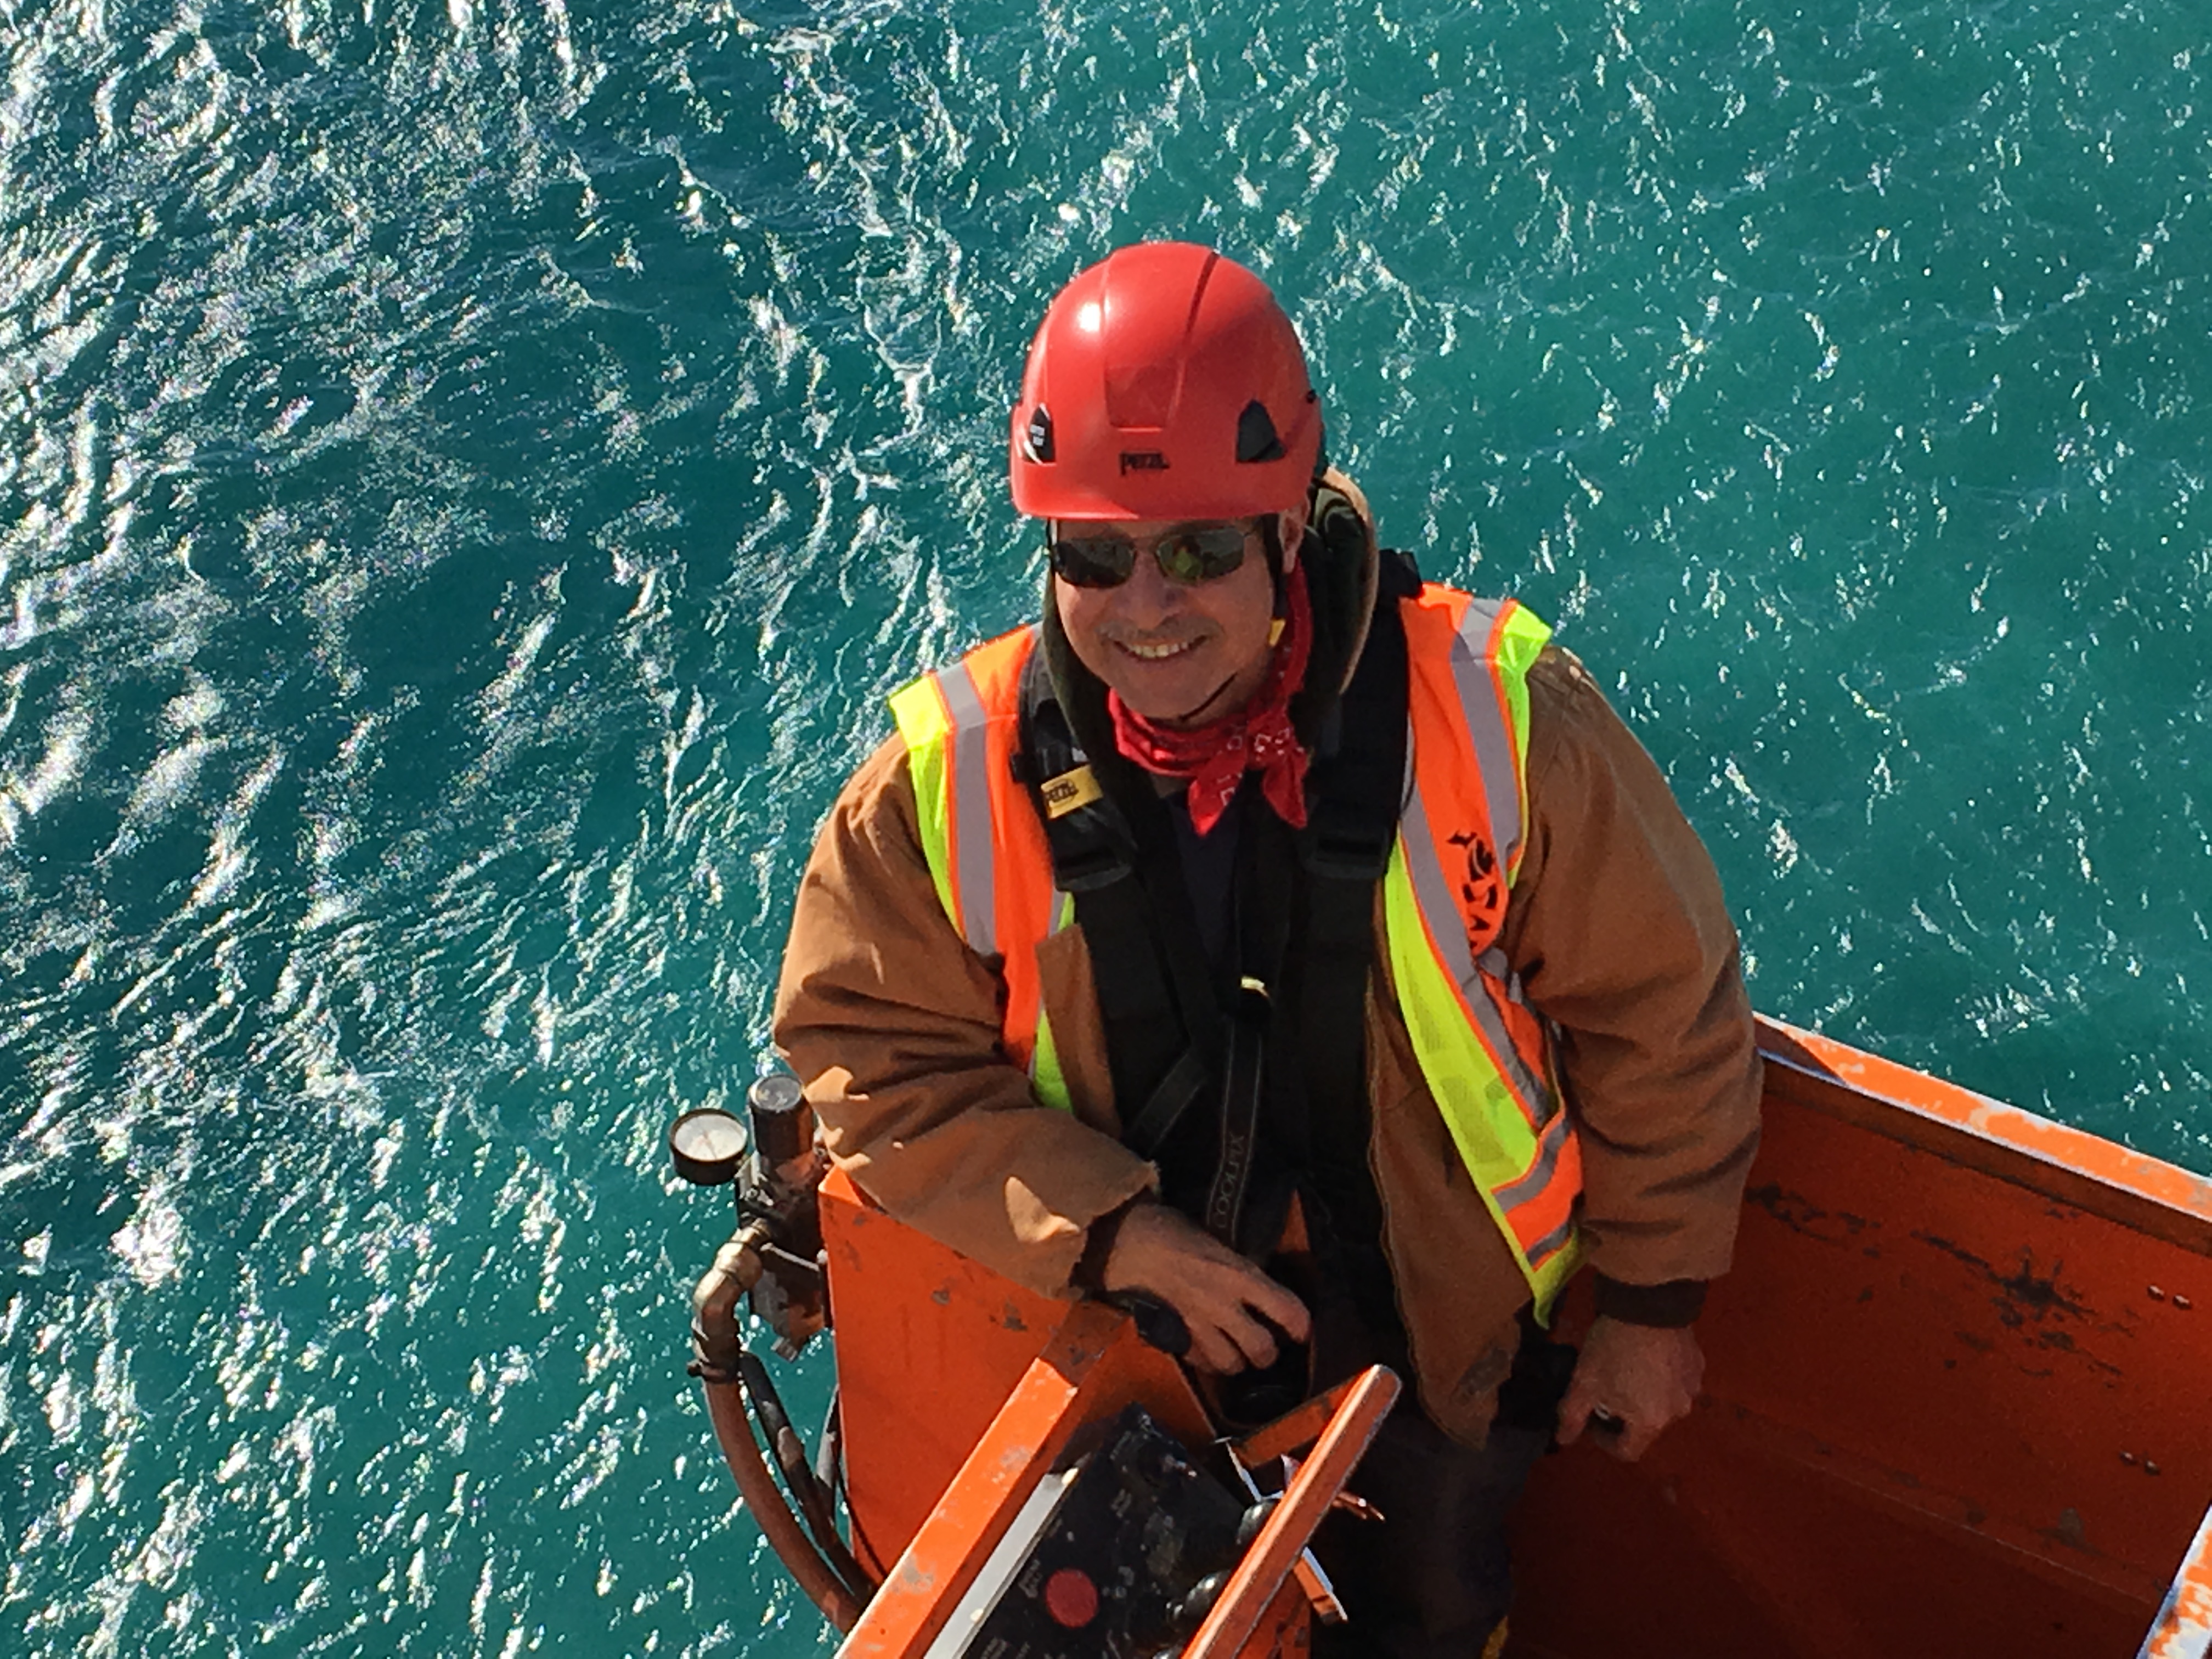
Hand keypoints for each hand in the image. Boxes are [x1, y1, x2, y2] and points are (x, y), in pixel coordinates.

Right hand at [1099, 1204, 1310, 1375]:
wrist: (1126, 1240)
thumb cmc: (1172, 1230)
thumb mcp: (1218, 1242)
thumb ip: (1241, 1271)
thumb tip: (1262, 1290)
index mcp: (1240, 1274)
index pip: (1287, 1310)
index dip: (1301, 1326)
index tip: (1301, 1331)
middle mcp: (1223, 1304)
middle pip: (1262, 1349)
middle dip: (1268, 1352)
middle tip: (1266, 1345)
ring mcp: (1197, 1324)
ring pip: (1231, 1365)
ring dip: (1237, 1362)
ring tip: (1235, 1352)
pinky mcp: (1174, 1336)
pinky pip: (1200, 1363)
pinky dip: (1207, 1361)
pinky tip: (1206, 1348)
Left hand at [1555, 1317, 1703, 1461]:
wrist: (1646, 1303)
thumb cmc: (1612, 1347)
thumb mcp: (1584, 1382)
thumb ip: (1572, 1416)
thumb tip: (1563, 1439)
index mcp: (1650, 1423)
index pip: (1627, 1451)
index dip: (1605, 1441)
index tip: (1592, 1421)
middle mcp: (1677, 1412)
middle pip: (1646, 1427)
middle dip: (1624, 1415)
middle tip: (1606, 1390)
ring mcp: (1691, 1388)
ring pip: (1662, 1404)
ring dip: (1644, 1396)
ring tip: (1625, 1370)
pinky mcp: (1697, 1365)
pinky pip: (1676, 1382)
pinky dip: (1661, 1378)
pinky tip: (1645, 1356)